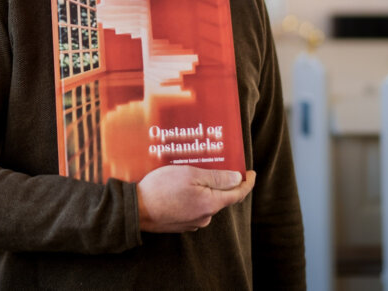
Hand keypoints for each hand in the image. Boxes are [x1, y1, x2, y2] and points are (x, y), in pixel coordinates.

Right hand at [137, 165, 256, 232]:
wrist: (135, 210)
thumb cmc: (161, 188)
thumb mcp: (190, 174)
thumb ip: (216, 177)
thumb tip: (237, 179)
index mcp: (211, 204)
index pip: (238, 194)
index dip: (247, 182)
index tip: (251, 173)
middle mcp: (205, 216)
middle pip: (221, 197)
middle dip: (221, 181)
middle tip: (217, 164)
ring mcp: (192, 222)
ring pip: (206, 202)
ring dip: (204, 188)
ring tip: (192, 172)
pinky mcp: (181, 224)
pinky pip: (194, 207)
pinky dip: (193, 196)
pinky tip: (181, 186)